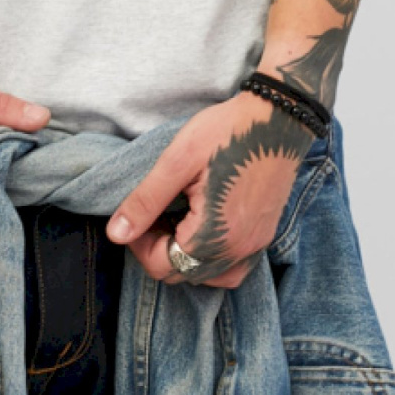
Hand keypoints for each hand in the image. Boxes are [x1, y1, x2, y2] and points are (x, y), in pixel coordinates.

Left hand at [106, 92, 313, 288]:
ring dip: (183, 257)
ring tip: (176, 221)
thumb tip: (115, 234)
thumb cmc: (227, 132)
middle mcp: (237, 250)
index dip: (138, 243)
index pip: (160, 265)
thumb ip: (145, 201)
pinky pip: (232, 269)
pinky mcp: (264, 236)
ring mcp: (254, 246)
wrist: (278, 118)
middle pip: (181, 274)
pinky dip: (211, 260)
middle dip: (158, 249)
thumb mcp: (177, 162)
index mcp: (212, 235)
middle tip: (155, 213)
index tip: (137, 213)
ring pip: (206, 276)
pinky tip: (203, 233)